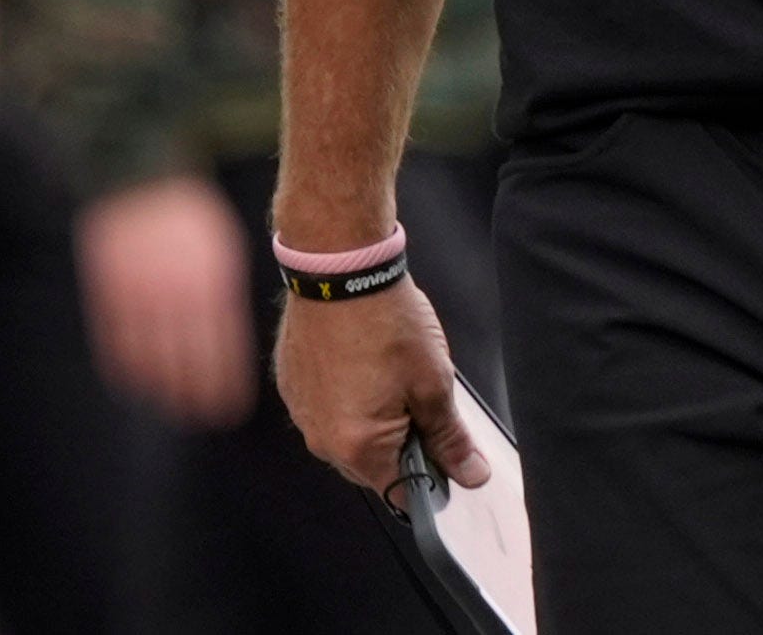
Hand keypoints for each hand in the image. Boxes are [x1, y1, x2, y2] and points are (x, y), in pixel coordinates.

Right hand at [75, 174, 256, 429]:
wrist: (140, 177)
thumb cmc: (190, 216)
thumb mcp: (220, 249)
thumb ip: (221, 295)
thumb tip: (224, 343)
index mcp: (212, 278)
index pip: (221, 346)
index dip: (223, 382)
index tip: (229, 409)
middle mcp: (176, 291)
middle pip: (186, 360)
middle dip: (194, 394)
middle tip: (200, 417)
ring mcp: (139, 293)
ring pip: (149, 358)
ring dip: (160, 388)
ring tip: (170, 407)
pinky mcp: (108, 291)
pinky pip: (116, 342)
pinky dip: (126, 367)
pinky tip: (135, 383)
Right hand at [276, 262, 489, 493]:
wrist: (341, 269)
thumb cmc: (386, 320)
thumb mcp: (434, 382)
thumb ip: (450, 437)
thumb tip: (469, 474)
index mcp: (356, 447)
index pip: (399, 492)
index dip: (430, 479)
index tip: (446, 453)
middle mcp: (320, 438)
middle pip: (372, 466)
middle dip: (403, 444)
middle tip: (423, 399)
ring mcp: (302, 412)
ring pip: (348, 436)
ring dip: (375, 419)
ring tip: (393, 374)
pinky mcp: (293, 385)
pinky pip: (327, 409)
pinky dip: (350, 397)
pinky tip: (367, 364)